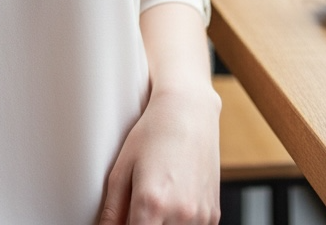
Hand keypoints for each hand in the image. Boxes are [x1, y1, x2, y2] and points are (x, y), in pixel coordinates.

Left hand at [98, 84, 220, 223]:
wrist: (189, 111)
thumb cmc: (153, 132)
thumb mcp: (122, 167)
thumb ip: (112, 210)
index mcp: (152, 203)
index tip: (125, 219)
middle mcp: (180, 214)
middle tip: (137, 209)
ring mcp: (200, 216)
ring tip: (157, 201)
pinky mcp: (213, 215)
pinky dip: (180, 223)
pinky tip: (173, 201)